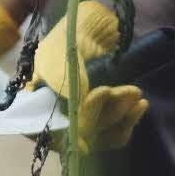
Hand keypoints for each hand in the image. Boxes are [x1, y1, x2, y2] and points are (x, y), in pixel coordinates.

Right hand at [31, 2, 147, 152]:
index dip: (64, 141)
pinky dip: (129, 121)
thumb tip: (77, 115)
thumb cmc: (66, 41)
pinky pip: (117, 134)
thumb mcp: (56, 58)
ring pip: (101, 135)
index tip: (85, 146)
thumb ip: (62, 83)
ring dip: (118, 114)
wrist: (91, 29)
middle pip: (77, 135)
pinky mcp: (104, 120)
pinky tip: (139, 105)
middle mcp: (57, 122)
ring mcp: (83, 123)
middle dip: (97, 115)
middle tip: (110, 90)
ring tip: (133, 91)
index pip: (46, 135)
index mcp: (35, 109)